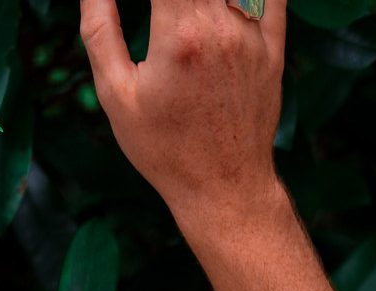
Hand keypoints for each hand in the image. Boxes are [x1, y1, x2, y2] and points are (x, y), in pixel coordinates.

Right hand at [80, 0, 285, 213]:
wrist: (223, 187)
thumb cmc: (164, 149)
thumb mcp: (117, 95)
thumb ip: (100, 30)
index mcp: (179, 34)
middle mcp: (222, 27)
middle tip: (163, 4)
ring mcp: (254, 37)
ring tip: (182, 5)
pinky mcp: (275, 50)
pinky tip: (225, 0)